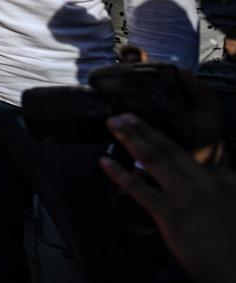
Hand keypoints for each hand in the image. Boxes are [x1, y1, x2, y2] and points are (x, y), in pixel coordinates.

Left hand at [101, 113, 235, 282]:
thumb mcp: (235, 202)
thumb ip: (223, 181)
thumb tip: (216, 162)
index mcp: (225, 179)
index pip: (195, 153)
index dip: (169, 139)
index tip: (149, 126)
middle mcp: (205, 181)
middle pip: (169, 148)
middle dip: (144, 129)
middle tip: (124, 115)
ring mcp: (186, 196)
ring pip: (152, 159)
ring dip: (130, 138)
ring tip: (113, 123)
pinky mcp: (170, 213)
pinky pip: (139, 188)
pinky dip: (119, 173)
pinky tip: (104, 161)